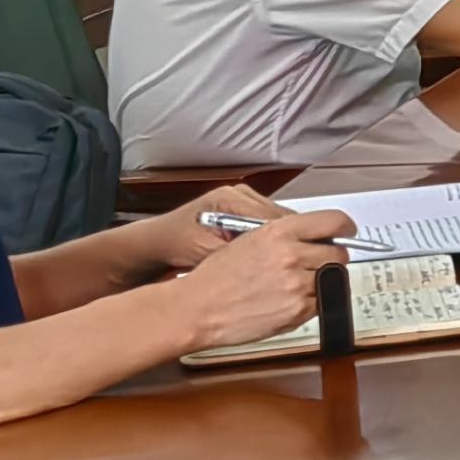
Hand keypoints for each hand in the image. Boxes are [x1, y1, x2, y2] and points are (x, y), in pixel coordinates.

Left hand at [124, 184, 315, 274]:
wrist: (157, 242)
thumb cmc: (174, 244)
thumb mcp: (206, 251)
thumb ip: (239, 253)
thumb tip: (271, 263)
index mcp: (231, 198)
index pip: (277, 217)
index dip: (291, 239)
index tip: (302, 258)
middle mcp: (241, 195)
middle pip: (284, 218)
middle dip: (291, 241)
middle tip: (299, 264)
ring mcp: (244, 201)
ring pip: (282, 222)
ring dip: (285, 242)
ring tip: (285, 262)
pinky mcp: (245, 210)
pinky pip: (272, 225)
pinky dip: (275, 241)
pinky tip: (273, 256)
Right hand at [165, 214, 353, 352]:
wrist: (196, 309)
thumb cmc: (216, 277)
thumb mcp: (249, 239)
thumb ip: (285, 235)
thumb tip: (315, 235)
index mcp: (278, 232)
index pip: (333, 221)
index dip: (345, 227)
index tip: (347, 232)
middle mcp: (291, 255)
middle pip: (339, 254)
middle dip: (330, 259)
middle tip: (313, 265)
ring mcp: (296, 284)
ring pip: (333, 280)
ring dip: (322, 282)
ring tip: (293, 285)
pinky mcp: (297, 310)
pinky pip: (322, 303)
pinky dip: (311, 302)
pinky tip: (286, 300)